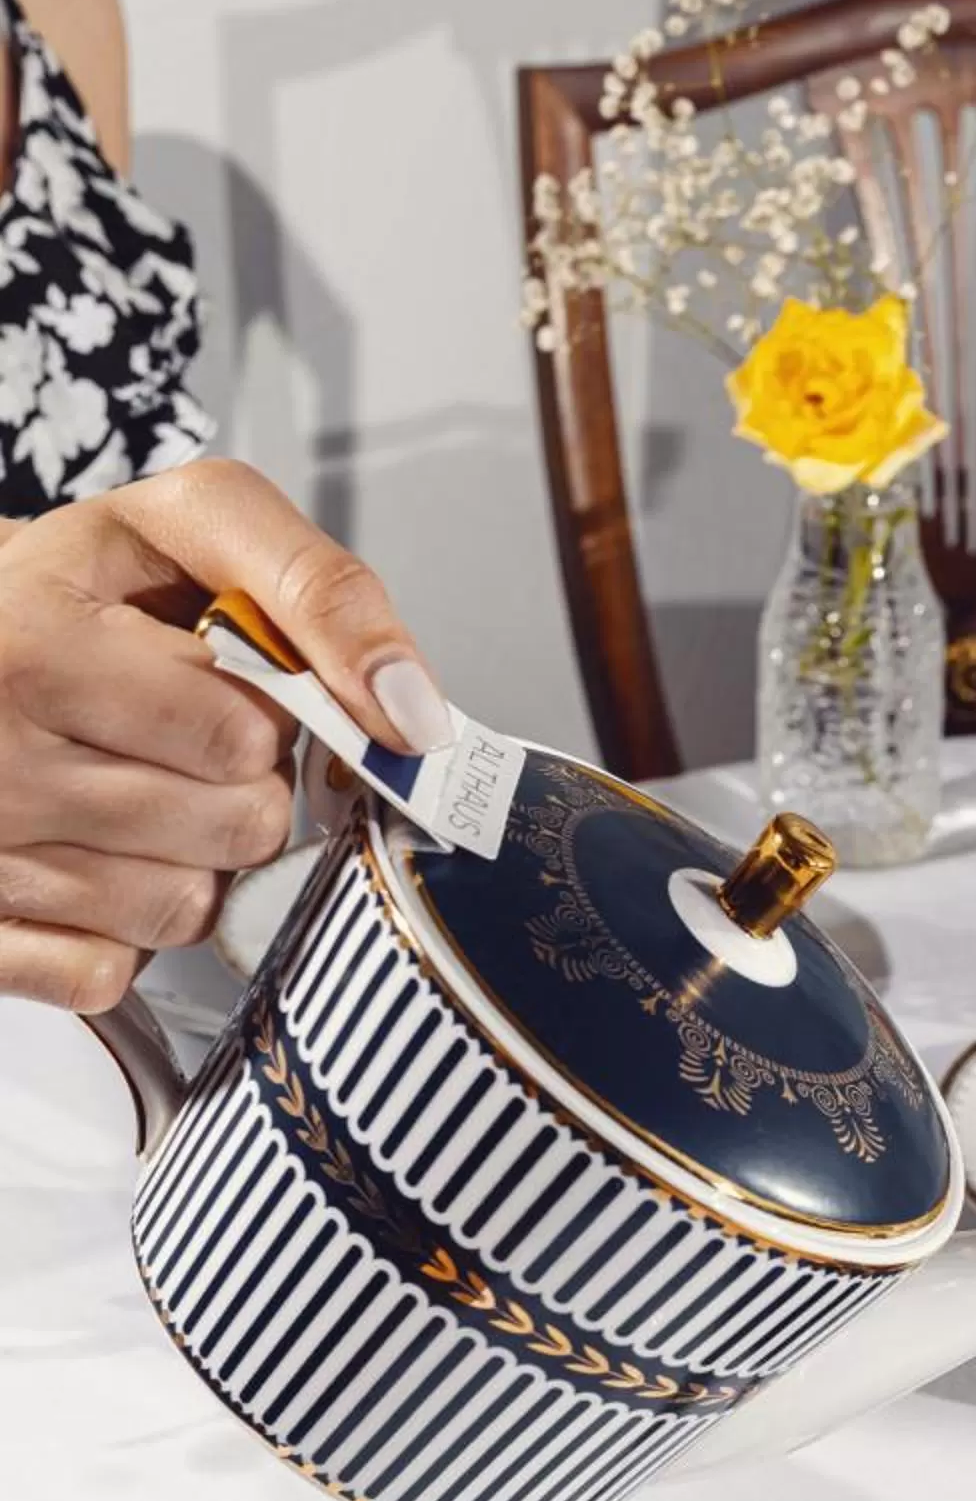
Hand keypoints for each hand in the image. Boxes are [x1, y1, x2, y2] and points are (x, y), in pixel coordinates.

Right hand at [0, 458, 446, 1013]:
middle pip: (234, 829)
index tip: (224, 679)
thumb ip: (323, 592)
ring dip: (196, 858)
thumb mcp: (197, 526)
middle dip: (246, 784)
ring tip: (140, 784)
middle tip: (183, 736)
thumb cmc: (86, 585)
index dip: (270, 710)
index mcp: (32, 648)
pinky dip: (124, 930)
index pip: (245, 735)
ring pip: (184, 912)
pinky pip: (109, 975)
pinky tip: (95, 855)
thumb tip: (411, 714)